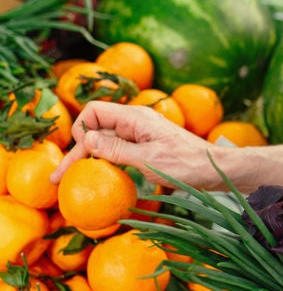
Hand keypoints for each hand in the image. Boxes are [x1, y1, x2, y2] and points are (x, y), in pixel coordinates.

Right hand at [50, 101, 221, 189]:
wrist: (216, 169)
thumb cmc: (187, 164)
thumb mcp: (149, 159)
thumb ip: (116, 149)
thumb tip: (85, 138)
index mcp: (135, 118)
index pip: (94, 111)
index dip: (81, 129)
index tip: (80, 153)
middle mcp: (137, 123)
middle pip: (97, 129)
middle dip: (77, 151)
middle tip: (58, 178)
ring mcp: (143, 135)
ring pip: (108, 142)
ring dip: (90, 158)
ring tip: (74, 180)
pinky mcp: (149, 147)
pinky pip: (122, 151)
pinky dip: (108, 162)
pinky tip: (103, 178)